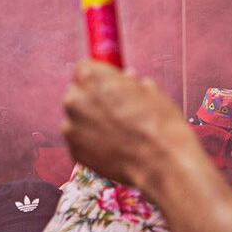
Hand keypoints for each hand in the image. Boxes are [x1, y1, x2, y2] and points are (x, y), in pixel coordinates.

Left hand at [62, 60, 186, 186]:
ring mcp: (71, 127)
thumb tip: (126, 80)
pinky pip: (79, 140)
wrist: (160, 163)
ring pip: (76, 118)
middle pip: (76, 93)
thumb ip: (128, 83)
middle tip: (114, 110)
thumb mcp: (148, 91)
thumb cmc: (158, 124)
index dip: (98, 77)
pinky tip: (112, 147)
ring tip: (116, 132)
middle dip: (91, 99)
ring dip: (90, 122)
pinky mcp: (74, 151)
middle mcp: (75, 100)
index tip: (107, 85)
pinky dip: (91, 142)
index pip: (84, 68)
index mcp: (91, 78)